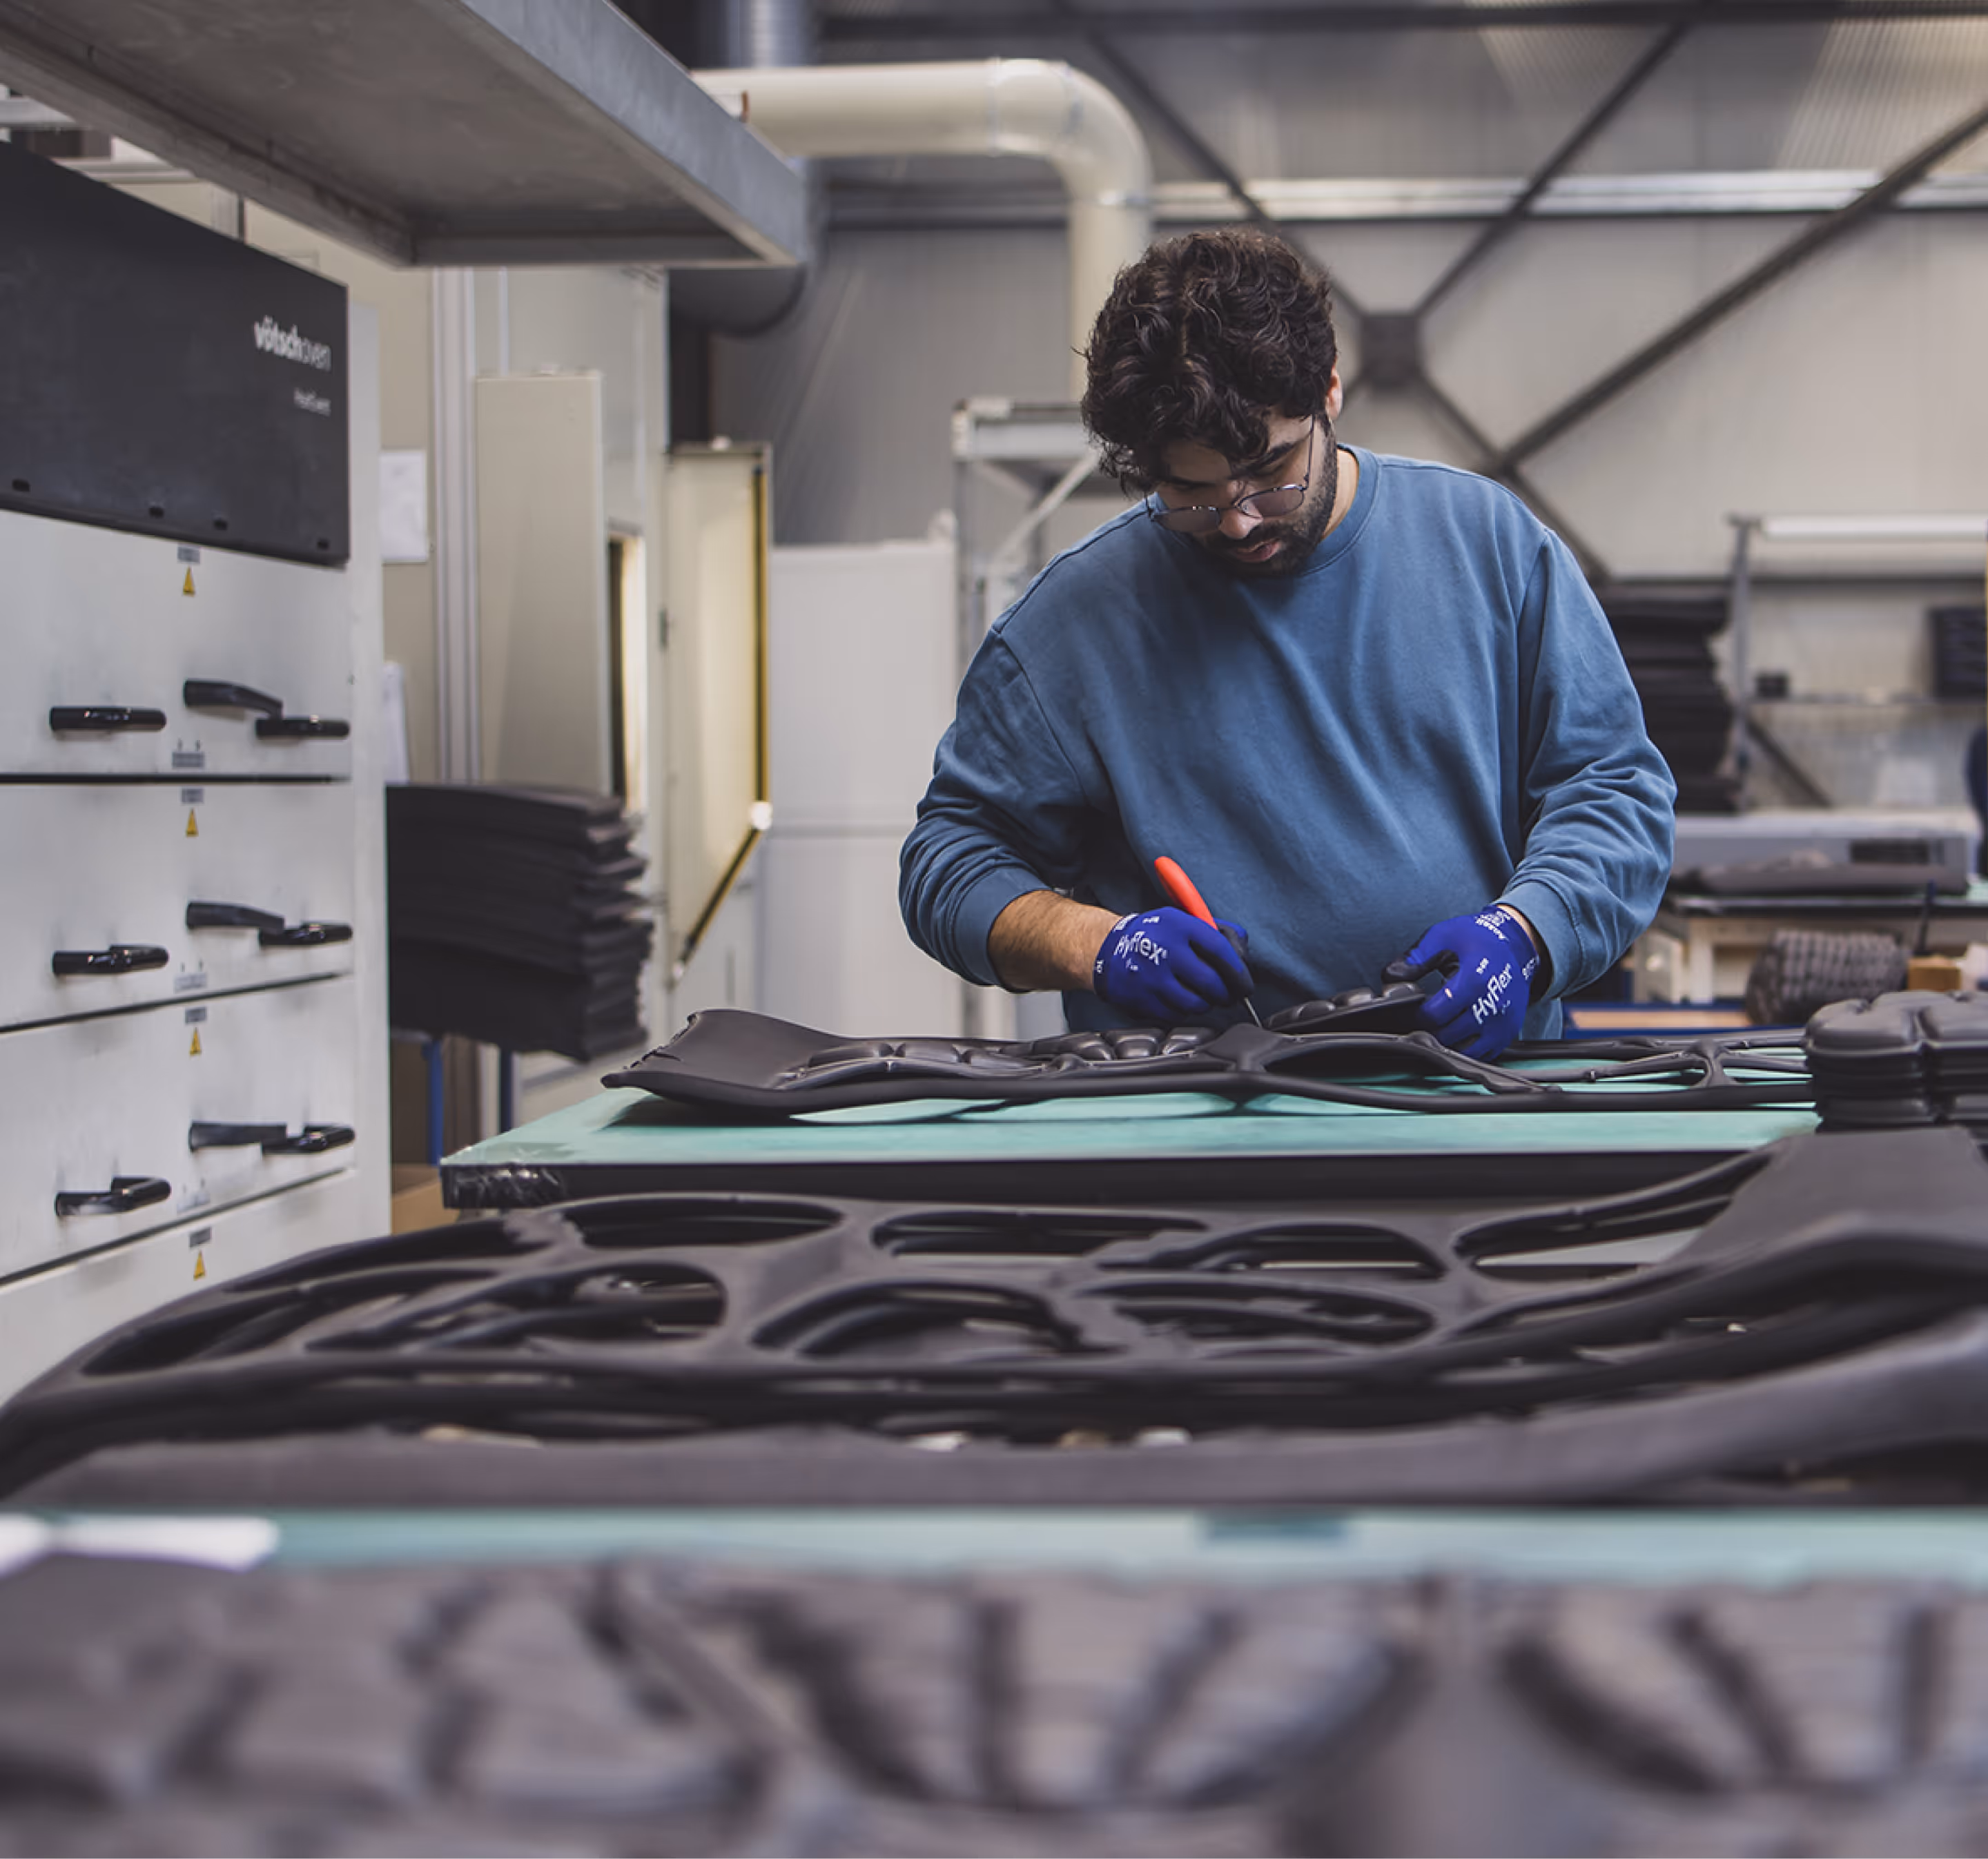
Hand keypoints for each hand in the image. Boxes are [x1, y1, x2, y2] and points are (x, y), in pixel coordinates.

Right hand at [1093, 907, 1252, 1022]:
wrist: (1108, 949)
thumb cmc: (1154, 936)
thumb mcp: (1182, 920)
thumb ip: (1215, 931)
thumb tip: (1242, 955)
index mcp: (1178, 926)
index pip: (1220, 950)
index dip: (1238, 971)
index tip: (1244, 983)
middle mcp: (1165, 951)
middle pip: (1211, 983)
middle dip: (1226, 993)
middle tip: (1227, 994)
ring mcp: (1152, 978)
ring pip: (1196, 1004)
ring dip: (1205, 1004)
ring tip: (1201, 996)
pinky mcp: (1142, 1000)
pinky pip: (1176, 1015)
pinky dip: (1183, 1011)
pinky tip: (1179, 999)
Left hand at [1385, 905, 1539, 1059]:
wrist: (1515, 943)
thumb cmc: (1478, 938)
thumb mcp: (1443, 936)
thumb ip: (1416, 957)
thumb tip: (1391, 977)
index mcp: (1475, 981)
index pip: (1436, 1014)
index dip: (1418, 1015)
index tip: (1414, 1009)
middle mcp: (1493, 1006)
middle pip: (1449, 1035)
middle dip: (1431, 1030)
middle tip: (1424, 1019)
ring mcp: (1503, 1022)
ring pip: (1466, 1051)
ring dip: (1448, 1043)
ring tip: (1440, 1027)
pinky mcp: (1509, 1032)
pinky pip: (1483, 1054)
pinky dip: (1468, 1049)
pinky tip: (1458, 1033)